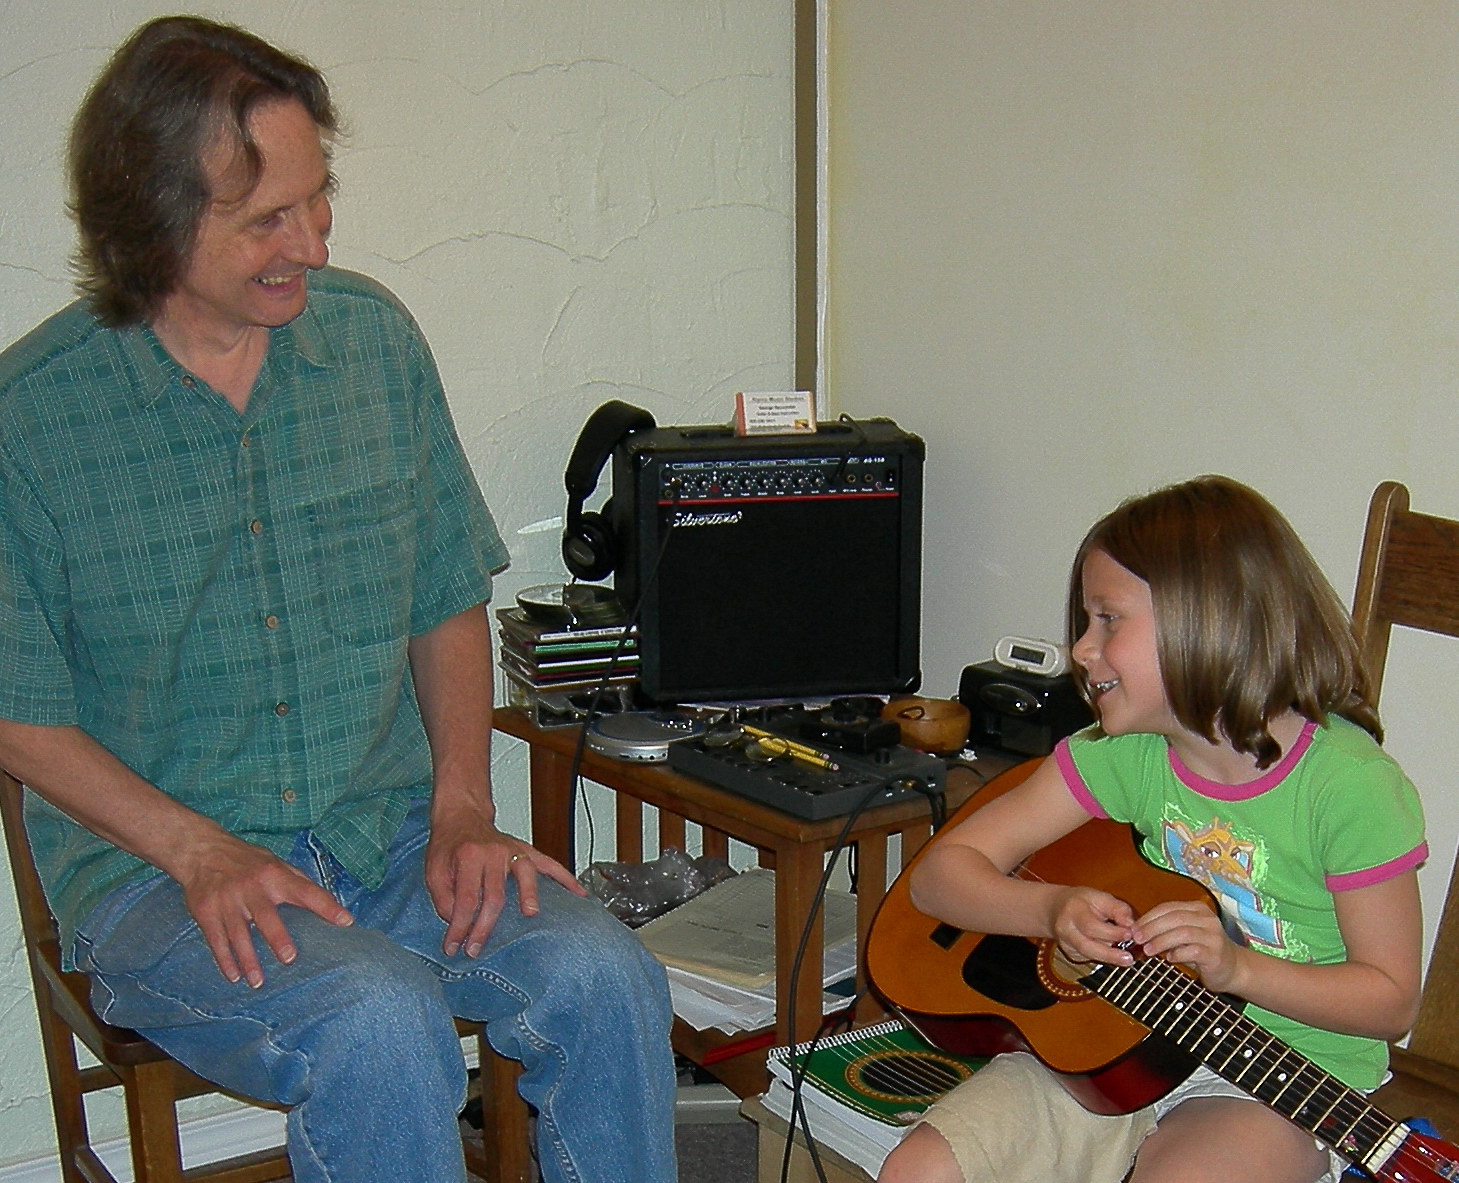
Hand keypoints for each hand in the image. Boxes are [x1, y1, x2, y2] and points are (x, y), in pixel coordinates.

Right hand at [172, 830, 352, 988]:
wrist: (202, 851)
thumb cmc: (248, 861)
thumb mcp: (275, 863)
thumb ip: (298, 882)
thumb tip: (326, 901)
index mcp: (275, 875)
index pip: (306, 891)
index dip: (327, 906)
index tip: (345, 921)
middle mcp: (252, 888)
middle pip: (266, 916)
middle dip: (277, 937)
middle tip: (289, 958)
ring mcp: (227, 900)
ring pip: (238, 934)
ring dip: (248, 960)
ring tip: (258, 982)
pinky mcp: (206, 911)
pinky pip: (216, 940)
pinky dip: (224, 960)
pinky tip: (234, 977)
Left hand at [424, 803, 585, 958]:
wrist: (462, 816)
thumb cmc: (448, 845)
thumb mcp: (433, 869)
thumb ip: (442, 896)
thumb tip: (456, 921)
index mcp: (468, 856)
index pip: (465, 899)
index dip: (459, 926)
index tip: (453, 947)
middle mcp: (494, 852)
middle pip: (495, 895)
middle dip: (484, 926)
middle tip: (476, 949)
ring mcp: (513, 850)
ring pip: (526, 875)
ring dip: (529, 896)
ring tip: (530, 915)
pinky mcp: (526, 851)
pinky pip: (549, 864)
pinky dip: (565, 878)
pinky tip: (579, 894)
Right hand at [1048, 885, 1138, 965]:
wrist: (1055, 908)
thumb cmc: (1081, 901)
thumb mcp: (1099, 896)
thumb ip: (1117, 908)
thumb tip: (1131, 925)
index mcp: (1073, 910)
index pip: (1091, 925)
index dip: (1111, 932)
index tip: (1130, 934)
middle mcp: (1065, 929)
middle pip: (1086, 946)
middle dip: (1109, 954)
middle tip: (1129, 958)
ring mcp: (1065, 943)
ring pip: (1088, 955)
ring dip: (1108, 958)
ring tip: (1126, 959)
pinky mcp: (1070, 953)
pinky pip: (1088, 958)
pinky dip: (1103, 958)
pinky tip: (1113, 955)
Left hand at [1132, 900, 1241, 991]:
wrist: (1233, 968)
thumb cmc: (1203, 950)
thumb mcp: (1184, 935)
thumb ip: (1166, 929)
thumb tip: (1138, 931)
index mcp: (1197, 909)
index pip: (1168, 908)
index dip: (1148, 917)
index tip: (1134, 928)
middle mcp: (1207, 919)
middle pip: (1174, 918)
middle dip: (1151, 928)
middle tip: (1137, 938)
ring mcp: (1213, 935)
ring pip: (1182, 933)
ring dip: (1161, 941)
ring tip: (1148, 950)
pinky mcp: (1215, 953)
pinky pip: (1192, 950)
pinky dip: (1177, 954)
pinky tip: (1169, 959)